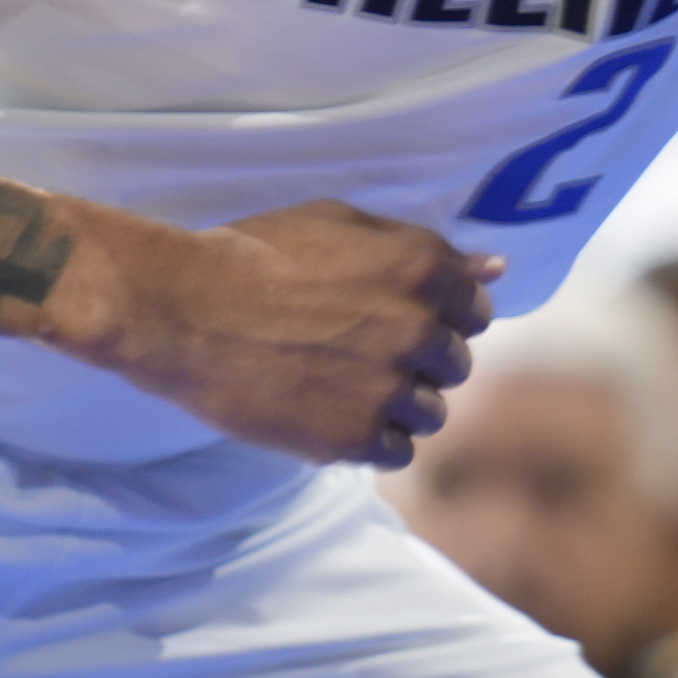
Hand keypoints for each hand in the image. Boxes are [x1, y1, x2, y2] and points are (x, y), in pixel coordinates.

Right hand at [54, 198, 493, 466]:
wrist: (180, 309)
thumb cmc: (256, 254)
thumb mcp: (342, 224)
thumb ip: (425, 248)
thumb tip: (497, 269)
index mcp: (423, 271)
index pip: (476, 310)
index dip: (441, 318)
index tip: (402, 323)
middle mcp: (417, 330)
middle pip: (455, 366)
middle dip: (419, 364)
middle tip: (360, 356)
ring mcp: (388, 389)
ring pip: (431, 415)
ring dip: (397, 408)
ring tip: (341, 389)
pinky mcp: (352, 438)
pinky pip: (396, 452)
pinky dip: (370, 442)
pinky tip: (330, 417)